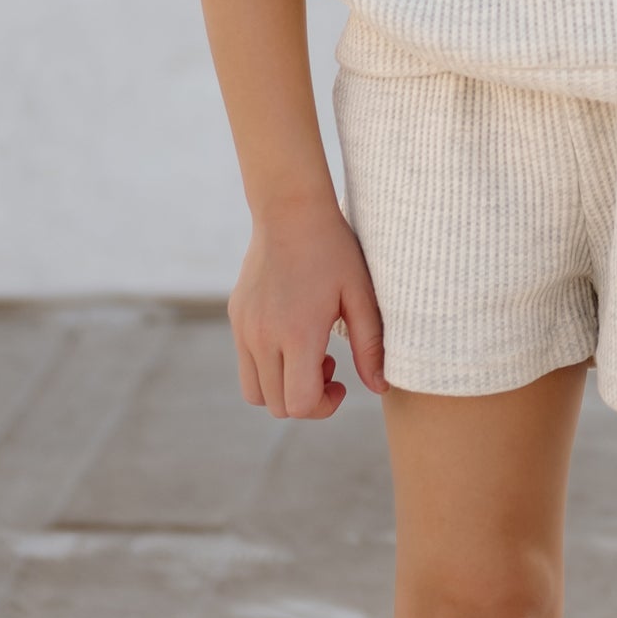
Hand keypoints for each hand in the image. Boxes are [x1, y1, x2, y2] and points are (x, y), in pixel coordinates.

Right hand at [229, 198, 387, 417]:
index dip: (322, 407)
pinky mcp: (236, 317)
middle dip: (306, 400)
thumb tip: (380, 388)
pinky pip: (246, 362)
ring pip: (255, 392)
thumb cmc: (333, 249)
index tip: (340, 384)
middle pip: (276, 405)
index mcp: (297, 334)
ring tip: (309, 355)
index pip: (298, 404)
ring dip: (283, 387)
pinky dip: (268, 366)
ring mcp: (244, 328)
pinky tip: (292, 334)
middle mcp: (263, 337)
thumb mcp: (360, 295)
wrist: (290, 210)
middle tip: (329, 368)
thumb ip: (371, 345)